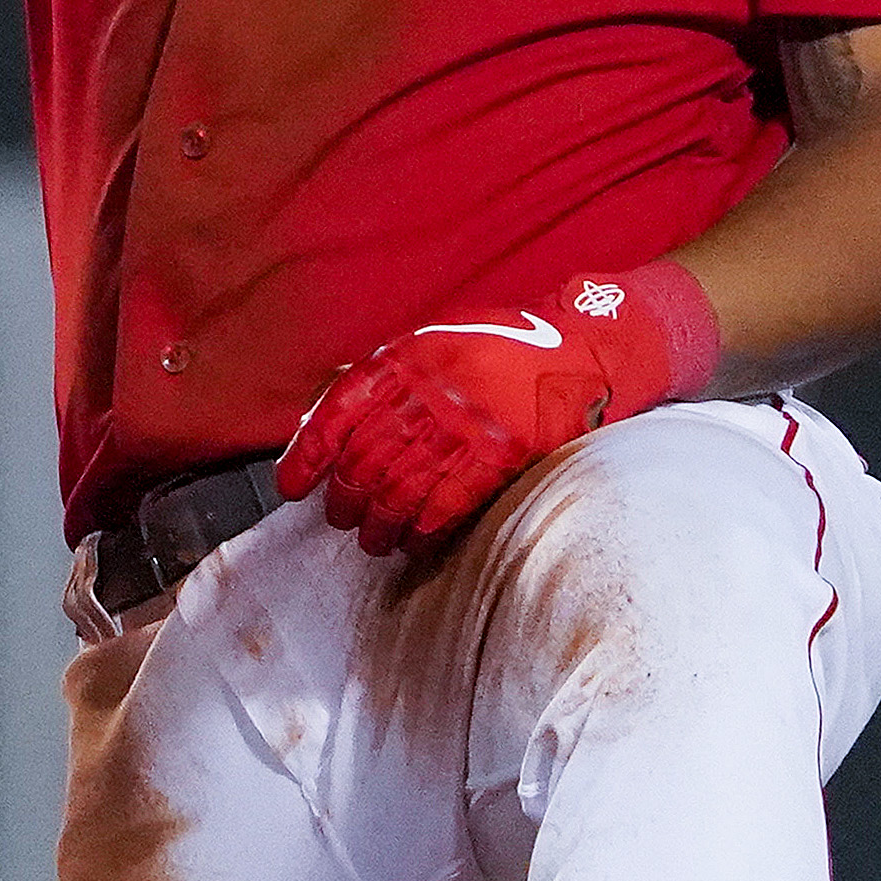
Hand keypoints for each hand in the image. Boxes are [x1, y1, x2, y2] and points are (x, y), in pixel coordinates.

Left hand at [283, 268, 720, 556]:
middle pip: (366, 458)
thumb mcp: (443, 338)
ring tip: (373, 540)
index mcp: (410, 354)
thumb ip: (392, 370)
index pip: (340, 409)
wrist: (588, 348)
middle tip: (340, 520)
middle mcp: (431, 388)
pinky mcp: (502, 453)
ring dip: (380, 523)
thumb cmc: (510, 346)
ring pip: (401, 487)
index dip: (309, 453)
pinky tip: (416, 542)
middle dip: (346, 498)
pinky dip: (425, 529)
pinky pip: (448, 502)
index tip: (292, 486)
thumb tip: (330, 406)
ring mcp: (467, 422)